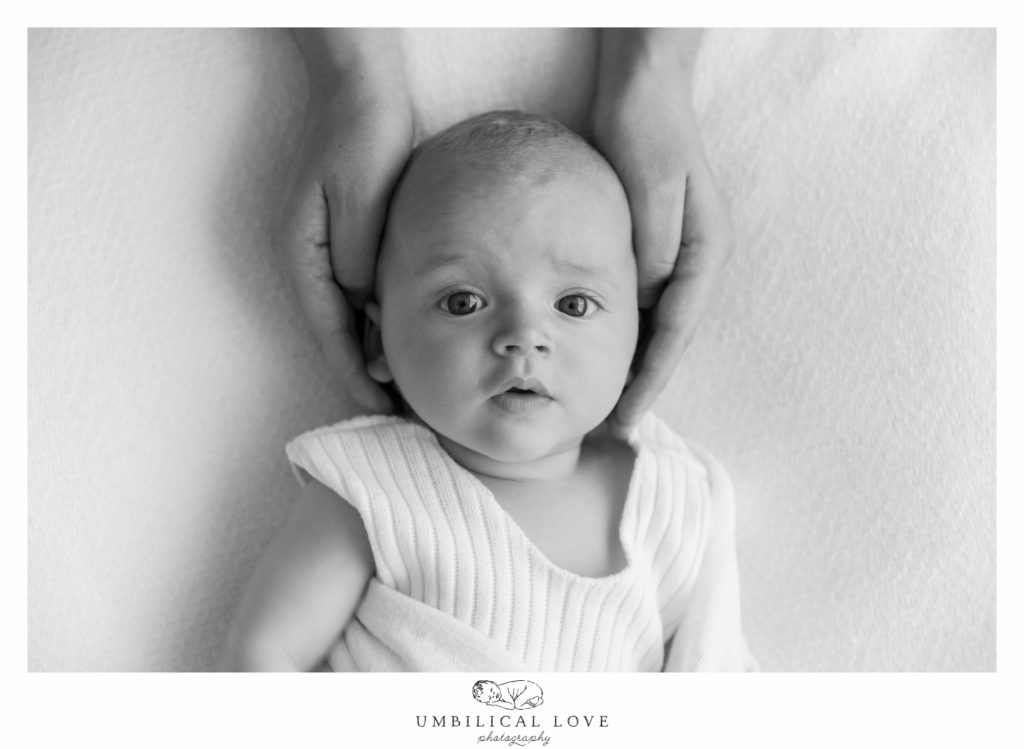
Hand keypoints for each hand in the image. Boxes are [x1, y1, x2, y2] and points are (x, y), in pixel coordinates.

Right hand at [277, 32, 413, 412]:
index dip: (355, 372)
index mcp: (305, 254)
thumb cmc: (363, 139)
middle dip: (368, 373)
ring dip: (379, 350)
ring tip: (411, 387)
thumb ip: (360, 258)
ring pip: (354, 317)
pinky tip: (409, 338)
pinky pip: (366, 294)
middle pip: (340, 332)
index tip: (381, 407)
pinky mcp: (351, 241)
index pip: (330, 331)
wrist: (365, 93)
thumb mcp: (361, 201)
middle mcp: (311, 259)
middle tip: (404, 412)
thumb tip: (365, 307)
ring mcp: (329, 251)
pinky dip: (385, 320)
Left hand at [591, 31, 734, 435]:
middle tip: (612, 428)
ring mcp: (673, 251)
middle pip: (668, 336)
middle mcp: (694, 257)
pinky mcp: (649, 242)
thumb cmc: (648, 129)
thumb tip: (649, 299)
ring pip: (652, 323)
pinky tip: (598, 352)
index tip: (626, 417)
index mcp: (705, 250)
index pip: (676, 331)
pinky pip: (636, 299)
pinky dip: (619, 330)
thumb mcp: (651, 186)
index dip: (651, 379)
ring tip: (603, 405)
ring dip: (631, 363)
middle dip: (643, 382)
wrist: (641, 85)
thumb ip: (654, 246)